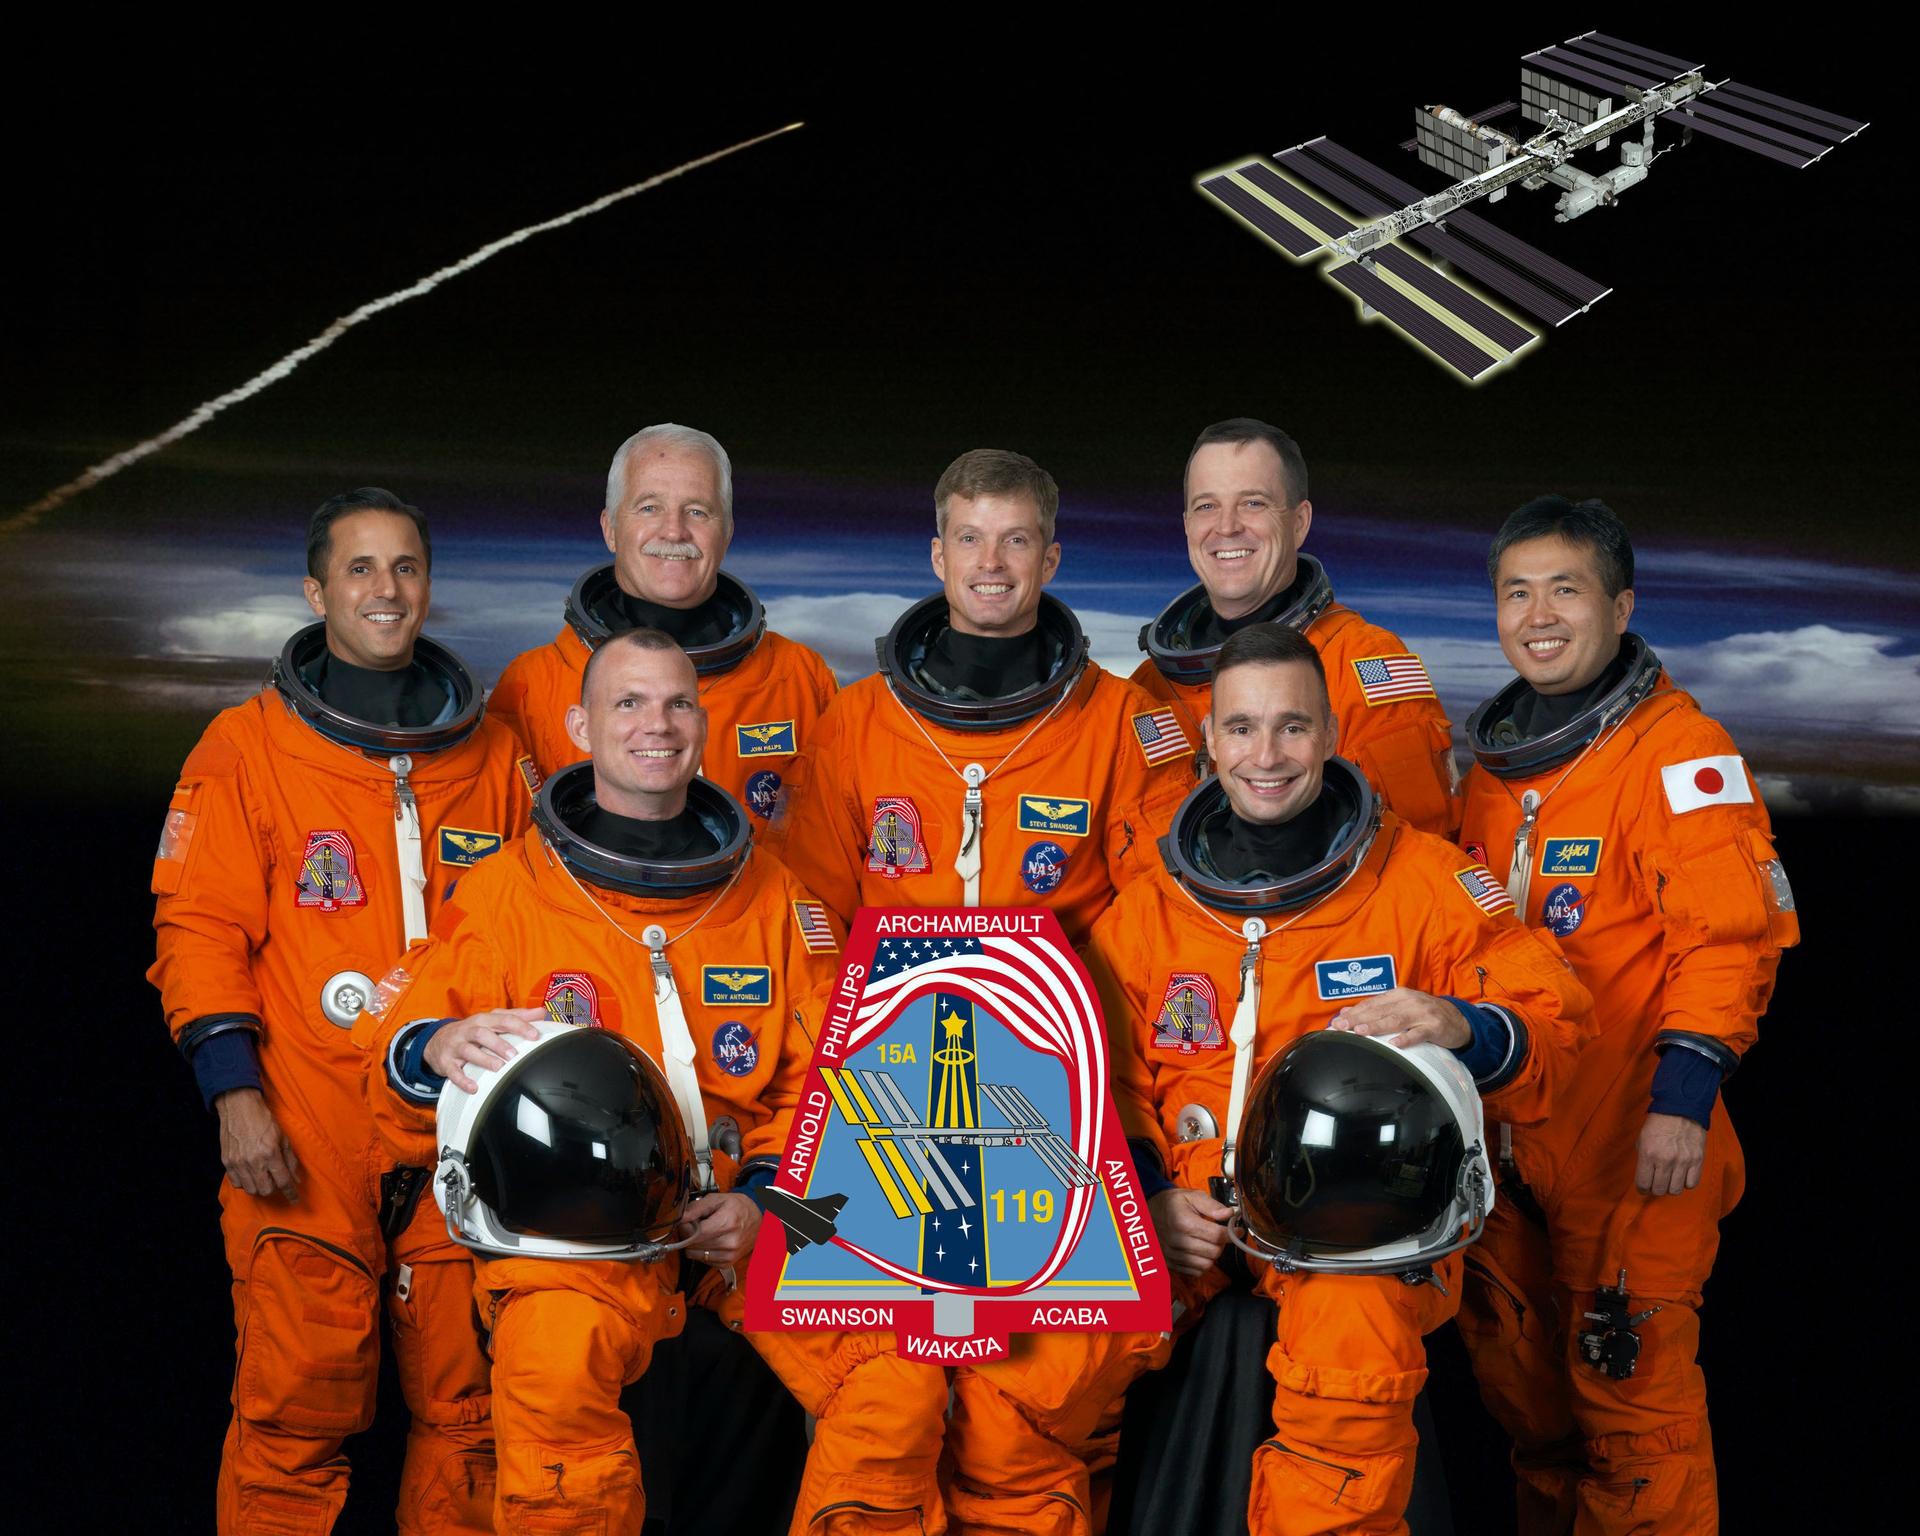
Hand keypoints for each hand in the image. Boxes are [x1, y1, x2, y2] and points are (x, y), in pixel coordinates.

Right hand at [216, 1088, 299, 1199]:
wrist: (239, 1107)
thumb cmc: (264, 1120)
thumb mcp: (283, 1137)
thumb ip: (290, 1160)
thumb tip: (296, 1179)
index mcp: (270, 1153)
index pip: (283, 1181)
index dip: (291, 1192)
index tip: (295, 1199)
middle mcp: (253, 1161)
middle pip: (266, 1190)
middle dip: (274, 1188)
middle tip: (277, 1180)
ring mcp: (238, 1163)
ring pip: (251, 1190)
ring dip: (260, 1187)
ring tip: (264, 1177)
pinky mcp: (226, 1162)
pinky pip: (237, 1183)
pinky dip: (245, 1183)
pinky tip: (250, 1174)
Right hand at [423, 1007, 546, 1093]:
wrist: (437, 1041)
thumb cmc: (472, 1031)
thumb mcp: (492, 1020)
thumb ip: (516, 1016)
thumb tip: (541, 1012)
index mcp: (483, 1020)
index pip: (503, 1020)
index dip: (519, 1026)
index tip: (535, 1035)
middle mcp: (469, 1031)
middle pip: (483, 1034)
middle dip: (499, 1044)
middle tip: (514, 1055)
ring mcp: (456, 1046)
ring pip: (468, 1051)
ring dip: (484, 1059)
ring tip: (498, 1067)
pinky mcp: (446, 1063)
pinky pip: (453, 1072)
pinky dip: (463, 1080)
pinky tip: (474, 1088)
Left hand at [683, 1192, 762, 1267]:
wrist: (759, 1223)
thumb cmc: (738, 1208)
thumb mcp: (718, 1199)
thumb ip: (697, 1207)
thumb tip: (680, 1217)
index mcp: (727, 1223)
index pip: (694, 1233)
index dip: (685, 1227)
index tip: (687, 1220)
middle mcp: (729, 1242)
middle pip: (692, 1245)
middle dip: (689, 1234)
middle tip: (697, 1225)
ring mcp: (729, 1255)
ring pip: (694, 1254)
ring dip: (694, 1244)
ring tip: (705, 1233)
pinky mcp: (727, 1263)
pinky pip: (702, 1261)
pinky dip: (702, 1252)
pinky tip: (710, 1241)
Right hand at [1149, 1187, 1231, 1277]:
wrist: (1146, 1213)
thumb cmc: (1171, 1203)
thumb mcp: (1191, 1196)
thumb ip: (1212, 1205)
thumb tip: (1231, 1214)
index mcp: (1183, 1222)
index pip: (1217, 1235)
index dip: (1232, 1233)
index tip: (1237, 1230)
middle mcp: (1177, 1242)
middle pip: (1214, 1252)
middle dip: (1222, 1244)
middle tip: (1220, 1235)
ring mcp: (1172, 1255)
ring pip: (1206, 1265)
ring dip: (1213, 1255)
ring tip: (1209, 1243)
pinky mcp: (1170, 1264)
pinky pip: (1195, 1272)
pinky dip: (1202, 1264)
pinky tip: (1200, 1251)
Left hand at [1328, 989, 1470, 1049]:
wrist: (1457, 1019)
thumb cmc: (1424, 1013)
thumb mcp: (1400, 1006)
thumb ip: (1375, 1008)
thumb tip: (1346, 1012)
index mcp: (1398, 995)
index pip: (1371, 1004)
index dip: (1353, 1012)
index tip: (1337, 1022)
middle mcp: (1408, 1001)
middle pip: (1380, 1011)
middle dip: (1359, 1019)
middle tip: (1341, 1027)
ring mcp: (1422, 1013)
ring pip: (1396, 1020)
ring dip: (1377, 1026)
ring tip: (1361, 1032)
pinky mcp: (1434, 1027)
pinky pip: (1418, 1033)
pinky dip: (1406, 1038)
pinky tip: (1395, 1044)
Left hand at [1635, 1112, 1706, 1195]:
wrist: (1680, 1110)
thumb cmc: (1658, 1124)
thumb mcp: (1642, 1140)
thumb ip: (1643, 1160)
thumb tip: (1645, 1177)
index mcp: (1649, 1154)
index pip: (1643, 1183)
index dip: (1642, 1189)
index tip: (1643, 1188)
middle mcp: (1665, 1160)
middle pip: (1659, 1190)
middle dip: (1655, 1189)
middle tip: (1656, 1184)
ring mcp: (1683, 1161)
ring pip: (1675, 1190)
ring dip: (1670, 1188)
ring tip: (1669, 1180)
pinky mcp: (1697, 1160)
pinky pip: (1692, 1184)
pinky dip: (1686, 1183)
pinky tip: (1682, 1176)